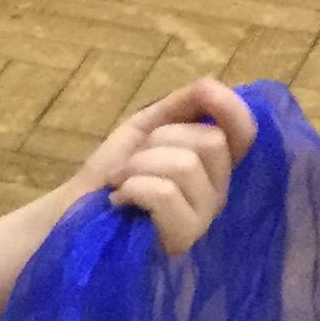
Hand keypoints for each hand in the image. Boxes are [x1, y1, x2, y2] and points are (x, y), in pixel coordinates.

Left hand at [74, 80, 256, 256]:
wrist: (74, 212)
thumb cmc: (113, 172)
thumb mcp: (144, 129)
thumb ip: (179, 105)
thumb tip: (211, 83)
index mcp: (213, 165)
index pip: (245, 132)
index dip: (231, 106)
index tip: (204, 92)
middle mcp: (218, 191)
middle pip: (212, 141)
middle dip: (161, 138)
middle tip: (134, 160)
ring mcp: (204, 218)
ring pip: (186, 165)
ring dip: (140, 165)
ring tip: (122, 182)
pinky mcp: (183, 237)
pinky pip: (165, 192)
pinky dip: (133, 187)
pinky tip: (120, 201)